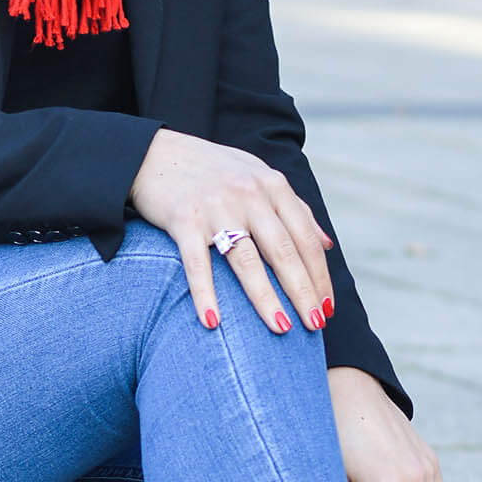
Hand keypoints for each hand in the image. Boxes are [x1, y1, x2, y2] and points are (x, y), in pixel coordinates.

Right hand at [128, 127, 334, 334]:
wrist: (155, 152)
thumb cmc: (212, 170)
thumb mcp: (259, 177)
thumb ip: (294, 208)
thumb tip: (327, 244)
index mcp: (272, 185)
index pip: (304, 238)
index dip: (319, 275)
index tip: (327, 306)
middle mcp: (248, 195)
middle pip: (282, 252)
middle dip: (302, 292)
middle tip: (315, 325)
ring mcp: (216, 207)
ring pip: (246, 261)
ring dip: (265, 299)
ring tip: (281, 329)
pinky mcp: (183, 219)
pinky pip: (197, 264)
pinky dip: (205, 295)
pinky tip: (213, 322)